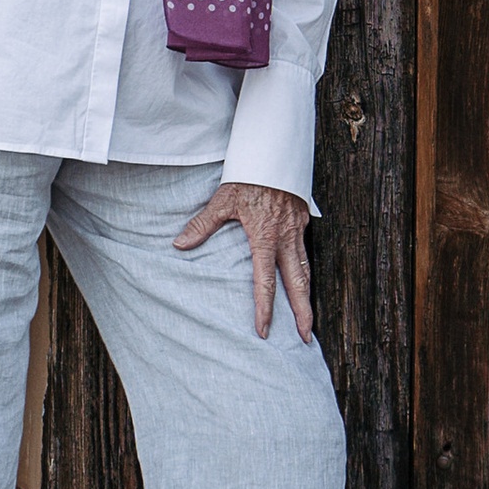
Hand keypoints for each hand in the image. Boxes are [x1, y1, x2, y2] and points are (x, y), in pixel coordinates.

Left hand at [174, 179, 314, 337]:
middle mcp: (286, 237)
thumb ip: (203, 224)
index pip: (266, 281)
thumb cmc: (248, 174)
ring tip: (309, 319)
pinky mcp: (302, 221)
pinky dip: (306, 273)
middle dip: (303, 312)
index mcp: (266, 236)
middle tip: (307, 338)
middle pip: (298, 283)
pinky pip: (305, 253)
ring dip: (308, 296)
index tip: (264, 330)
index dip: (265, 308)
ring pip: (306, 270)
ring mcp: (297, 229)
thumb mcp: (223, 198)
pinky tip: (303, 283)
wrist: (275, 150)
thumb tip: (179, 244)